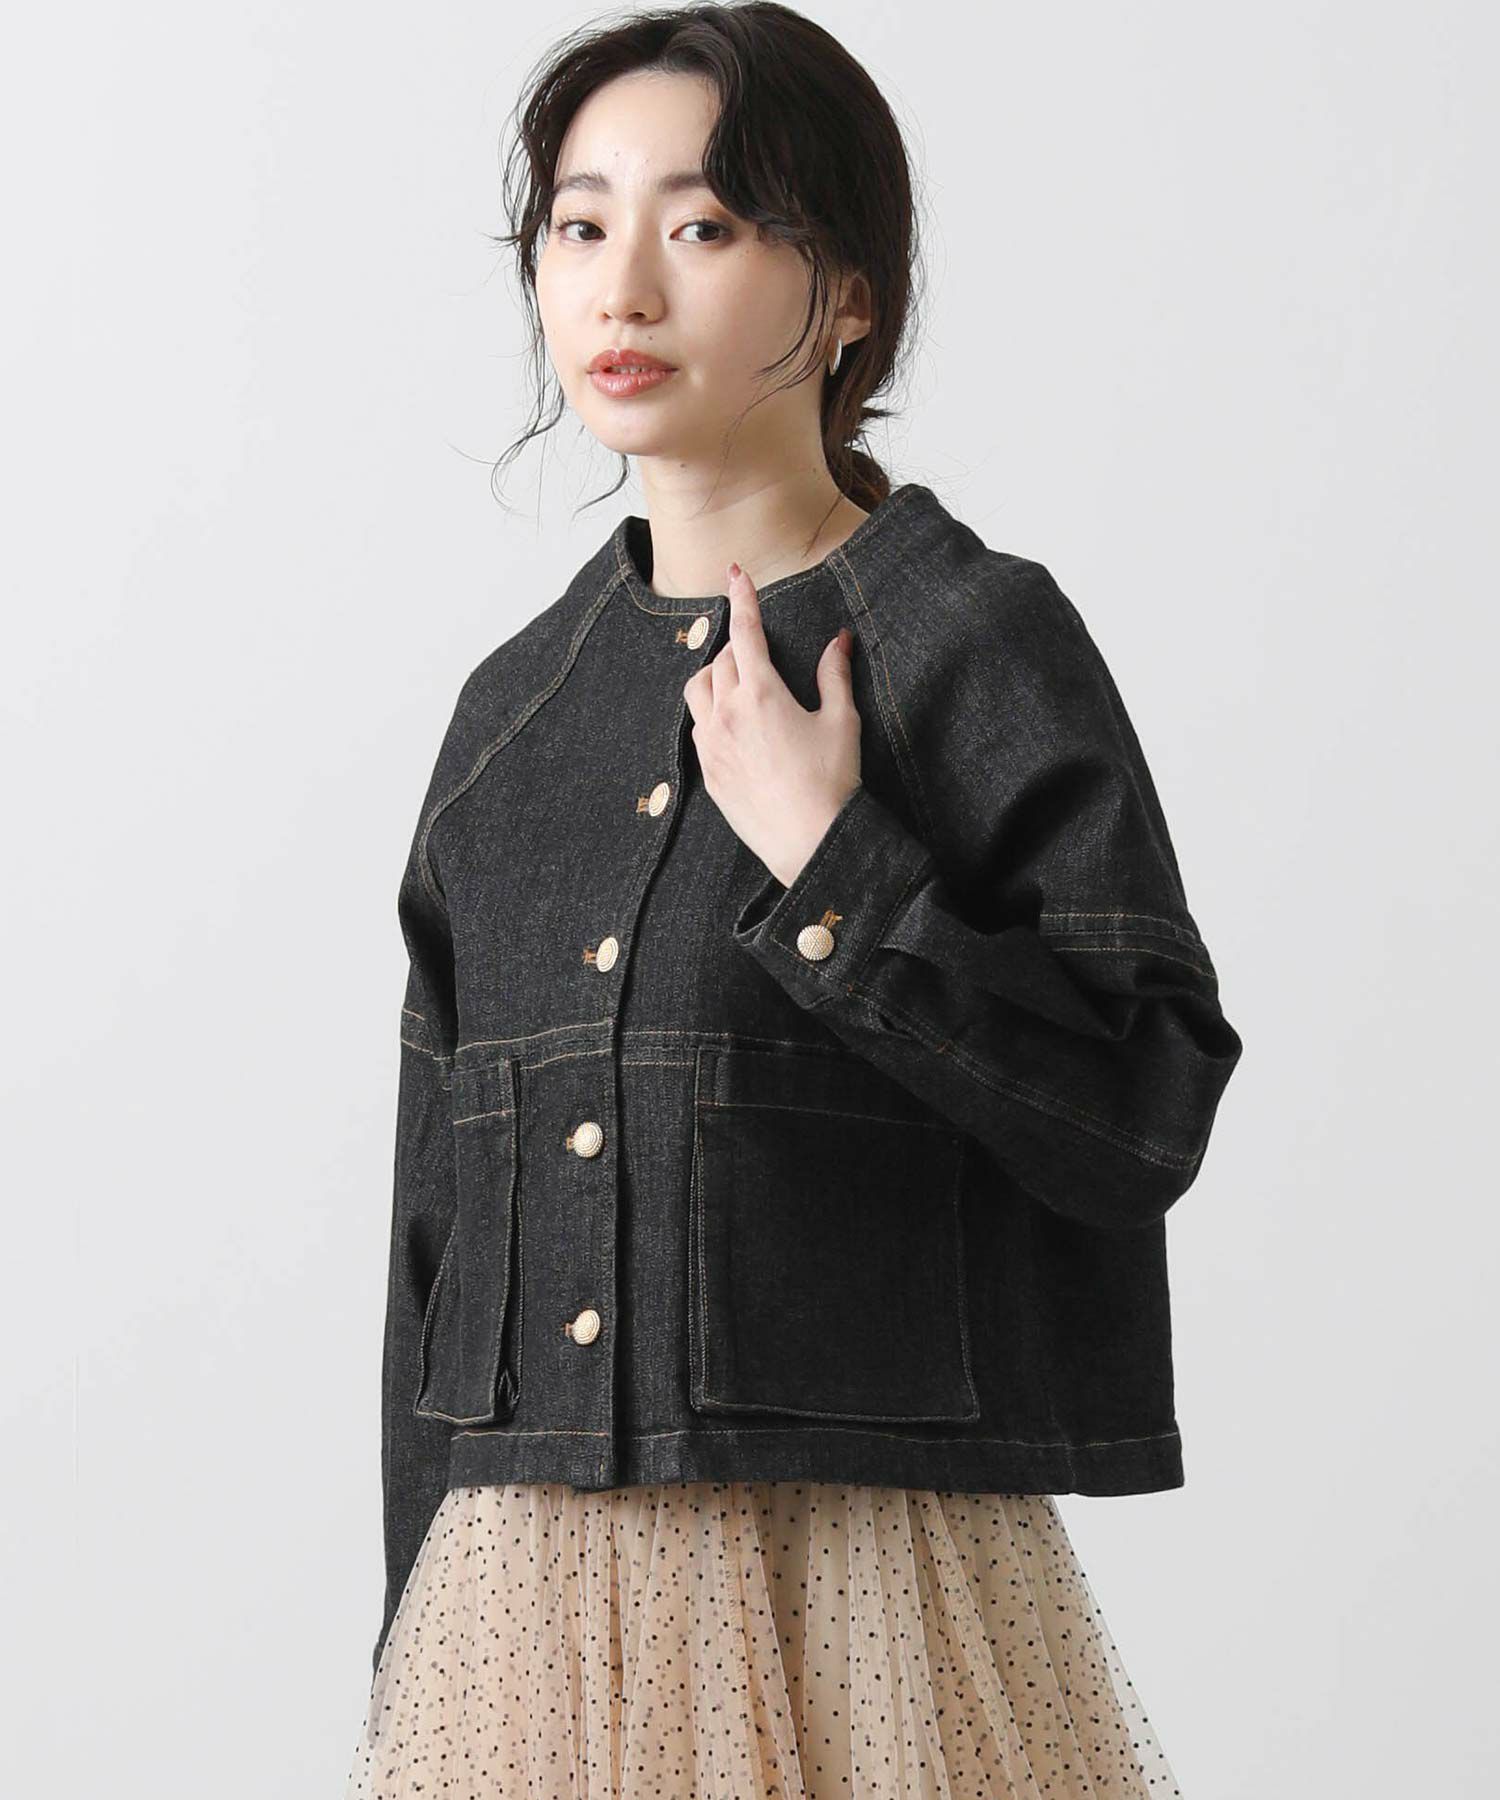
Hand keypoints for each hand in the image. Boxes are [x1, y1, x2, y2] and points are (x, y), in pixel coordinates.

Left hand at [683, 560, 861, 888]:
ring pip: (698, 690)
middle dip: (739, 646)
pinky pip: (698, 726)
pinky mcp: (708, 771)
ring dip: (715, 675)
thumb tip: (839, 639)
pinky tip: (732, 722)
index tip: (737, 573)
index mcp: (761, 693)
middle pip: (721, 659)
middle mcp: (728, 713)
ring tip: (739, 682)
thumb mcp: (841, 721)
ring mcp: (712, 744)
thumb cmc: (832, 782)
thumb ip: (834, 675)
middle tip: (760, 651)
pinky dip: (710, 712)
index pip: (746, 632)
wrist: (809, 841)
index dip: (742, 598)